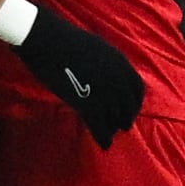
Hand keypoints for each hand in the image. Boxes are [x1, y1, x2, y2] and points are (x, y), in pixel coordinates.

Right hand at [14, 6, 144, 148]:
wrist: (47, 41)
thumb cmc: (65, 40)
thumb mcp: (97, 48)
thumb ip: (107, 64)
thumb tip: (105, 77)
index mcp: (121, 63)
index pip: (137, 89)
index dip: (135, 103)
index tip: (129, 109)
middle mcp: (118, 80)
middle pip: (128, 107)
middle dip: (125, 118)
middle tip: (121, 126)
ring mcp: (105, 93)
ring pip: (115, 119)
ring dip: (113, 129)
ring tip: (109, 134)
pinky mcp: (89, 105)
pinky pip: (101, 128)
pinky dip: (104, 139)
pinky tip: (103, 145)